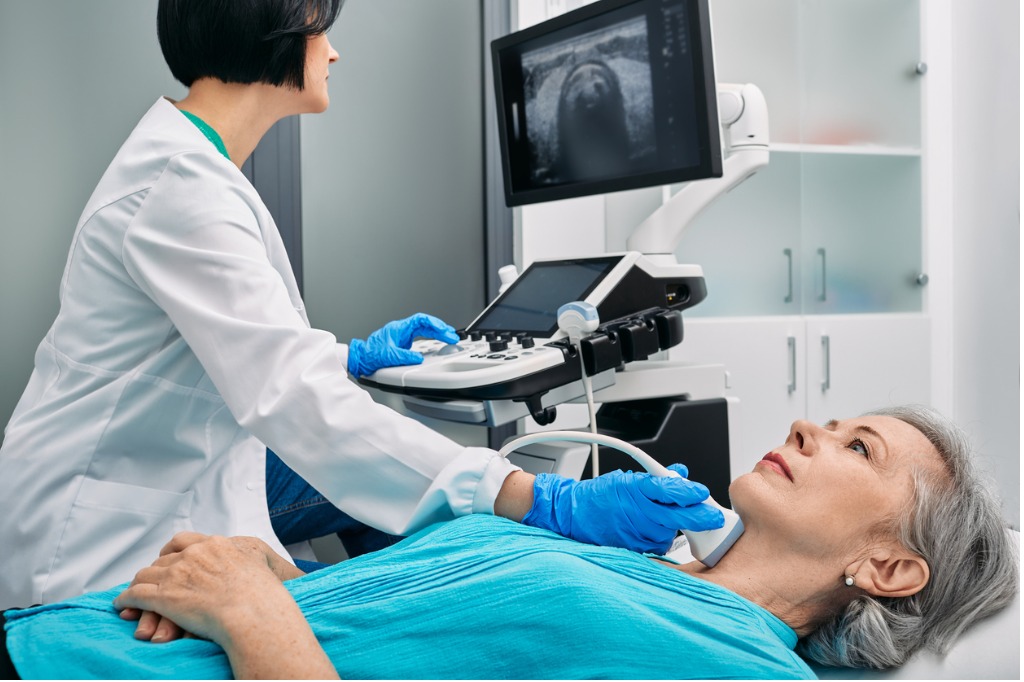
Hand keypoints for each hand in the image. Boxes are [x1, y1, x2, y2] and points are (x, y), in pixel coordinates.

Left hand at [117, 532, 303, 643]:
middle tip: (153, 578)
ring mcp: (179, 573)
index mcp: (220, 546)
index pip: (189, 540)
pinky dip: (126, 599)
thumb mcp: (268, 568)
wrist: (255, 613)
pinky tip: (124, 605)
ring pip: (148, 574)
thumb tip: (290, 573)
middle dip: (157, 568)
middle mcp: (197, 554)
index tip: (174, 558)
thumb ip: (260, 563)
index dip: (177, 551)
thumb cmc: (266, 599)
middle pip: (167, 556)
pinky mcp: (165, 595)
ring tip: (135, 594)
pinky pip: (136, 593)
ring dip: (140, 585)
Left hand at [347, 313, 458, 377]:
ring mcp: (404, 336)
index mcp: (399, 328)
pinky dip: (431, 338)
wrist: (361, 359)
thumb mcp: (388, 356)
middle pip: (425, 324)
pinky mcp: (404, 342)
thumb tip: (418, 358)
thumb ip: (404, 356)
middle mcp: (402, 330)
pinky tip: (438, 342)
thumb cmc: (370, 354)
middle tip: (452, 336)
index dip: (434, 323)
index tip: (443, 330)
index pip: (420, 320)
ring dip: (437, 333)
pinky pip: (421, 336)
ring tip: (449, 337)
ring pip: (424, 330)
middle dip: (440, 329)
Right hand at [521, 464, 724, 553]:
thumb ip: (656, 479)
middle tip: (713, 518)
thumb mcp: (627, 479)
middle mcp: (636, 511)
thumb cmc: (599, 496)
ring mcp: (634, 532)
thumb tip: (680, 473)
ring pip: (669, 533)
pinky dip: (662, 538)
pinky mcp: (632, 548)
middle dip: (699, 517)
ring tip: (670, 518)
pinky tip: (656, 531)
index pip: (669, 489)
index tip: (703, 493)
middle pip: (676, 516)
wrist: (572, 515)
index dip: (690, 491)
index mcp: (635, 489)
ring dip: (676, 527)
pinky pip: (657, 545)